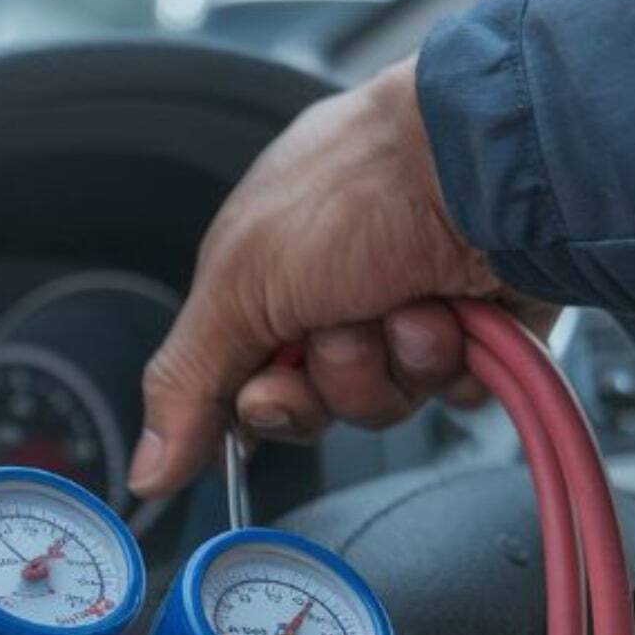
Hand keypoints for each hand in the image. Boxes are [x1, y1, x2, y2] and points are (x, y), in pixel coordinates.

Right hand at [129, 55, 554, 497]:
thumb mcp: (236, 286)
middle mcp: (337, 292)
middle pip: (319, 403)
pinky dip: (456, 360)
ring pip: (390, 401)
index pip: (248, 383)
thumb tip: (148, 474)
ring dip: (398, 360)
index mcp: (268, 274)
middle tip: (345, 330)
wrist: (486, 160)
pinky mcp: (483, 328)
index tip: (270, 390)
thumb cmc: (356, 187)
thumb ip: (185, 383)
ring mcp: (411, 309)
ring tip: (412, 302)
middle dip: (334, 379)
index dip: (262, 404)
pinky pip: (456, 394)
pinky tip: (460, 309)